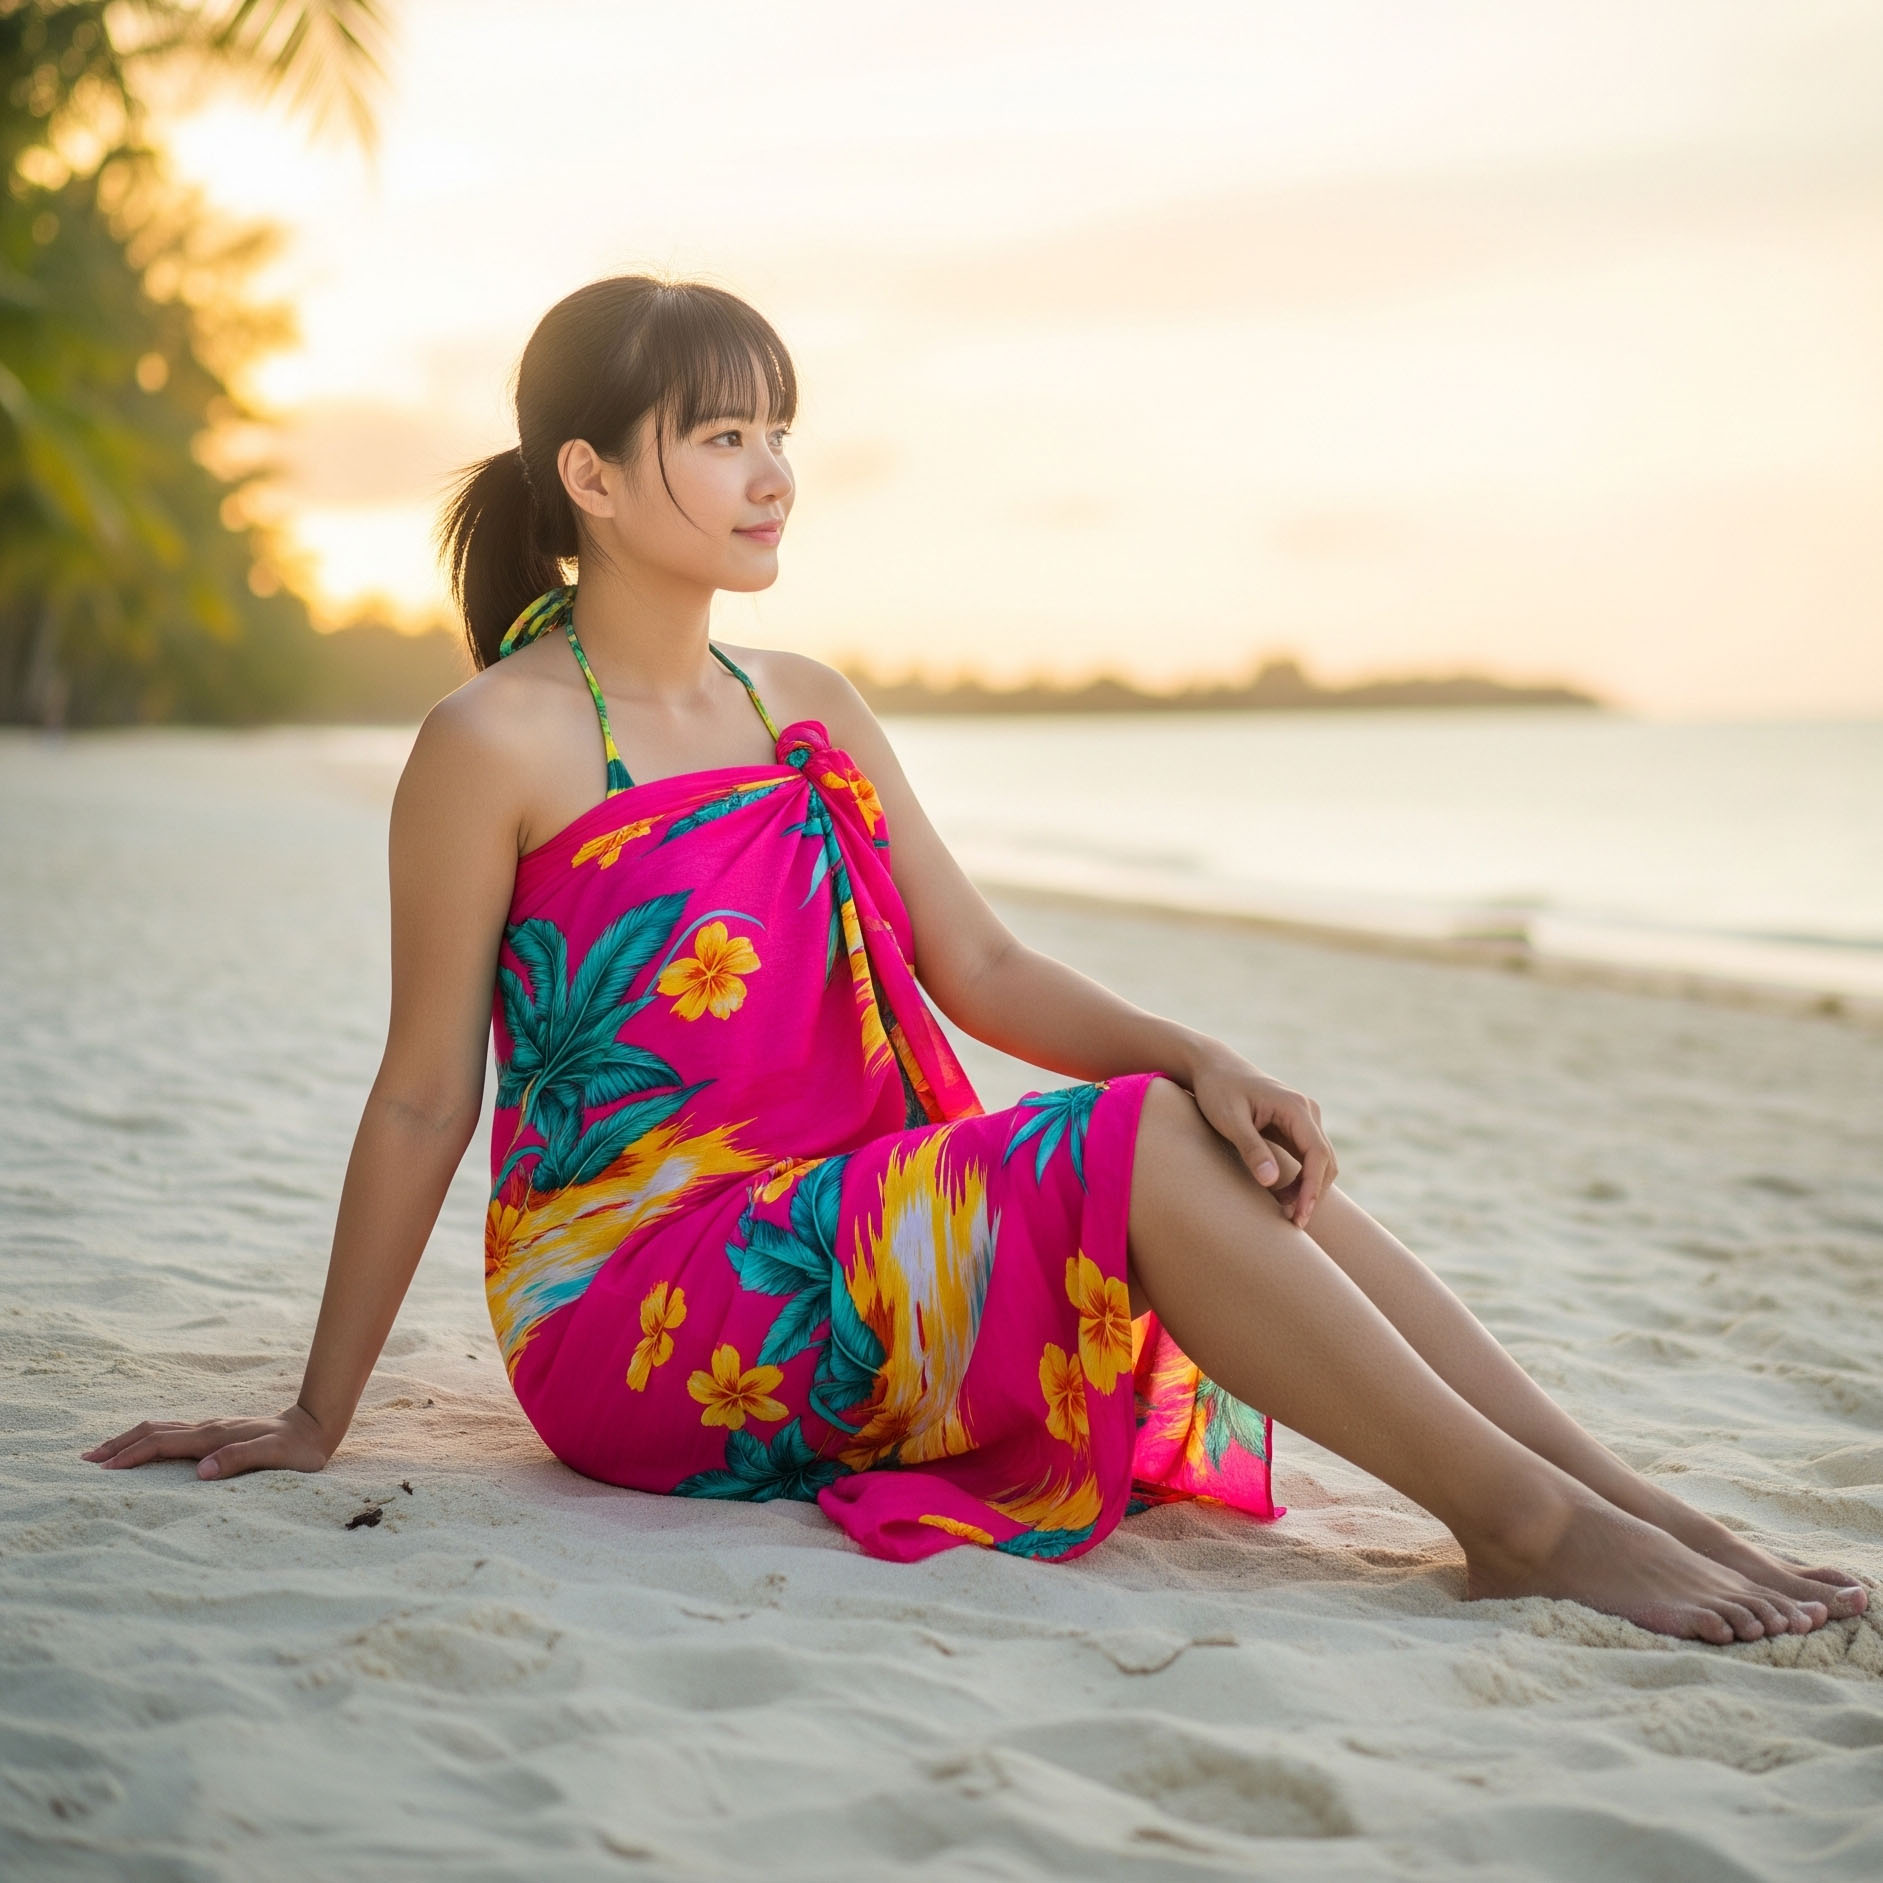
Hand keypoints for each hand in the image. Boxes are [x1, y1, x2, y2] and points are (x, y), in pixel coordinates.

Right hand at [81, 1403, 333, 1479]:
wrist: (317, 1425)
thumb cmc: (299, 1448)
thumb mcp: (276, 1456)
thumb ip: (240, 1460)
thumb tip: (200, 1472)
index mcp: (214, 1437)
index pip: (162, 1444)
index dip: (131, 1455)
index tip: (102, 1469)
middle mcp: (208, 1428)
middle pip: (153, 1431)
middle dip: (118, 1444)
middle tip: (85, 1458)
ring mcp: (211, 1428)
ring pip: (161, 1428)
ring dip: (130, 1438)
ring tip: (103, 1452)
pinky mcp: (216, 1432)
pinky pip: (173, 1432)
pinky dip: (149, 1438)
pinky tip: (144, 1446)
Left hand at [1187, 1045, 1338, 1229]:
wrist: (1213, 1067)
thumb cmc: (1218, 1090)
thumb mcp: (1229, 1120)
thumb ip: (1251, 1148)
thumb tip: (1271, 1181)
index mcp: (1296, 1107)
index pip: (1318, 1154)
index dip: (1312, 1188)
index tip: (1300, 1215)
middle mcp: (1308, 1111)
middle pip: (1325, 1162)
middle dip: (1313, 1194)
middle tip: (1294, 1224)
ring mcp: (1304, 1118)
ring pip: (1320, 1163)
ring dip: (1308, 1190)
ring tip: (1287, 1215)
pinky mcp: (1295, 1126)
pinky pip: (1308, 1158)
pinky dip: (1301, 1180)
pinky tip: (1284, 1198)